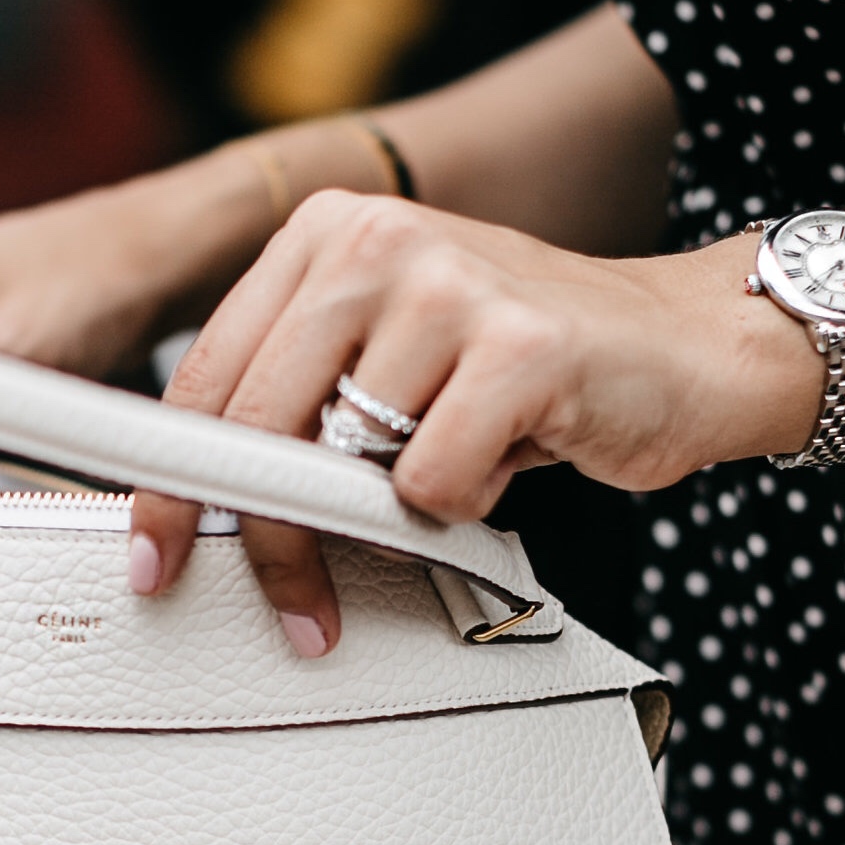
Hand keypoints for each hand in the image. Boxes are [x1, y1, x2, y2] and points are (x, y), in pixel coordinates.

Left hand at [128, 192, 816, 650]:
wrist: (689, 344)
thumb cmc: (529, 368)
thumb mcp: (393, 355)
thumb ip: (302, 398)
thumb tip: (202, 503)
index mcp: (326, 234)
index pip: (208, 374)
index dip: (172, 483)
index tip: (156, 554)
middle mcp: (378, 240)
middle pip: (258, 426)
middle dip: (270, 540)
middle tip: (295, 609)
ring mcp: (450, 284)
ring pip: (348, 462)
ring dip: (395, 511)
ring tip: (457, 474)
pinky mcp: (520, 345)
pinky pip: (434, 483)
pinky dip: (466, 505)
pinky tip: (510, 462)